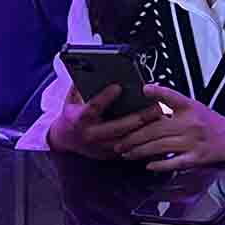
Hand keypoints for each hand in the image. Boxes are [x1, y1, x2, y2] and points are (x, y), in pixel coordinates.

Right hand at [46, 84, 161, 160]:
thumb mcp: (70, 99)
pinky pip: (129, 150)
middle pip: (117, 127)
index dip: (105, 97)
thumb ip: (79, 86)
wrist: (64, 140)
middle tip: (156, 107)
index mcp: (79, 119)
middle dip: (138, 117)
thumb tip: (89, 69)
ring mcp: (100, 147)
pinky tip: (156, 131)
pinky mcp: (109, 155)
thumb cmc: (71, 115)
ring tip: (161, 117)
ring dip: (145, 129)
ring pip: (127, 140)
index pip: (92, 107)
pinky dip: (143, 140)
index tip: (118, 86)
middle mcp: (90, 135)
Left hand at [117, 85, 224, 171]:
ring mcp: (192, 141)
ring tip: (127, 153)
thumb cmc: (213, 124)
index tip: (144, 88)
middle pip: (156, 129)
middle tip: (120, 142)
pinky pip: (174, 161)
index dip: (158, 91)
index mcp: (191, 108)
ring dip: (140, 151)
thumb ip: (175, 105)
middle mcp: (190, 123)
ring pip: (160, 146)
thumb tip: (151, 99)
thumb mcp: (196, 108)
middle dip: (134, 137)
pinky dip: (160, 164)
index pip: (172, 96)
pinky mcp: (196, 158)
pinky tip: (148, 165)